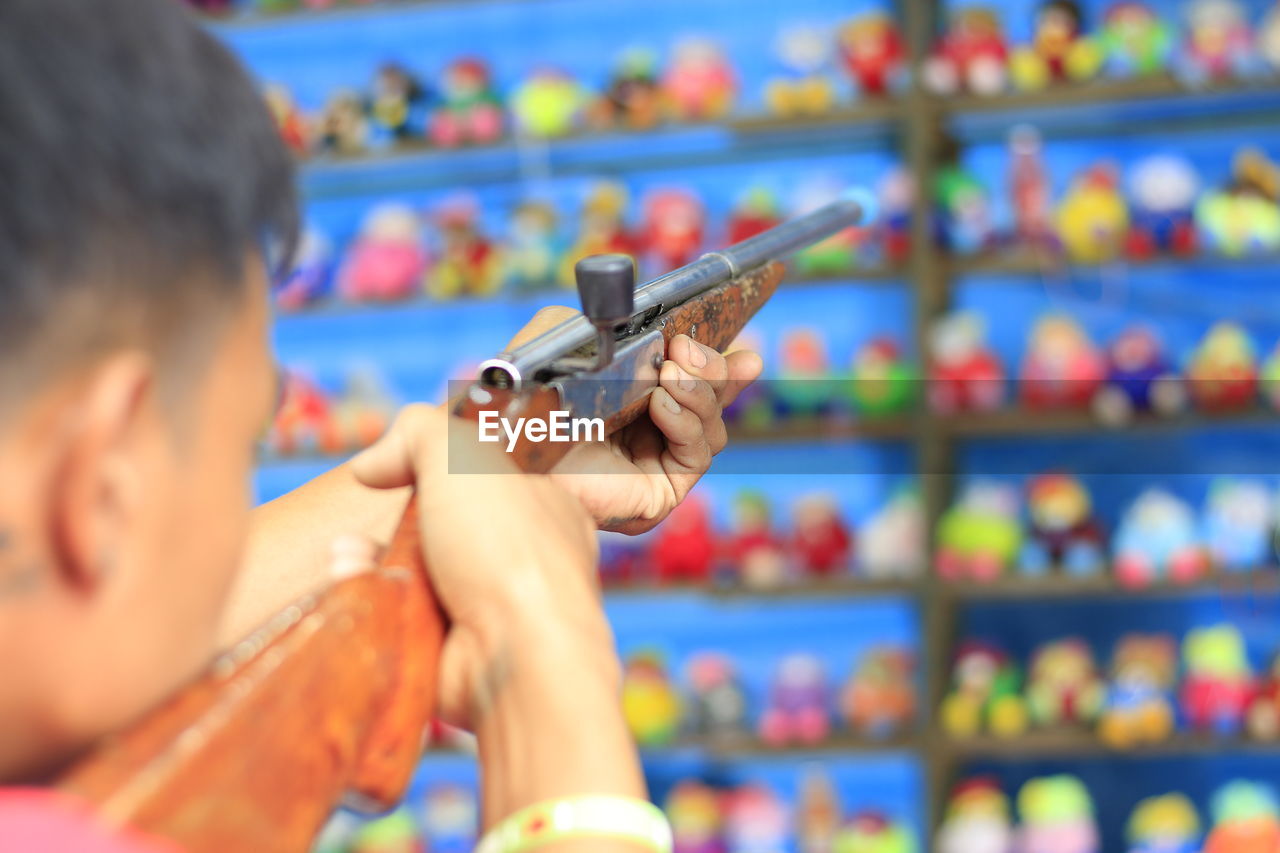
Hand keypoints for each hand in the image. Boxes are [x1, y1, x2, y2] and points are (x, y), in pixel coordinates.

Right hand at [348, 405, 614, 728]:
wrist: (515, 650)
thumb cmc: (508, 545)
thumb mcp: (463, 452)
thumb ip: (419, 431)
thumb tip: (375, 461)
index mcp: (545, 500)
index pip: (493, 470)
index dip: (445, 460)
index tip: (406, 460)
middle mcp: (523, 551)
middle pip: (446, 519)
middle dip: (397, 512)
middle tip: (378, 504)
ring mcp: (490, 602)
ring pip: (416, 568)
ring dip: (371, 555)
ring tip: (350, 552)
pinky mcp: (455, 645)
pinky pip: (403, 613)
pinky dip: (372, 595)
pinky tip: (352, 579)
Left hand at [509, 307, 763, 534]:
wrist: (509, 453)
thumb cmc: (526, 401)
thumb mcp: (562, 339)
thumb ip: (601, 319)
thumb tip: (643, 318)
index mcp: (631, 401)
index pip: (692, 383)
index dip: (723, 366)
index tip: (744, 346)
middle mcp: (647, 435)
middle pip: (713, 402)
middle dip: (714, 370)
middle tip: (688, 350)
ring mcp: (656, 465)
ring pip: (713, 426)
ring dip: (700, 392)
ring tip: (671, 374)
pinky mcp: (660, 492)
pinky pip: (697, 454)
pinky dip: (687, 423)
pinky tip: (662, 406)